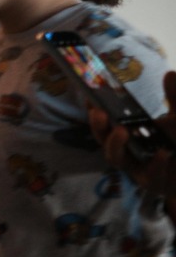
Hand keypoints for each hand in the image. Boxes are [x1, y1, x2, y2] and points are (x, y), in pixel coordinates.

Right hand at [90, 70, 175, 197]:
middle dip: (98, 126)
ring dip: (114, 145)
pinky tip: (162, 154)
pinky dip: (155, 165)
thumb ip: (175, 97)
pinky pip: (150, 176)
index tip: (89, 95)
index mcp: (129, 132)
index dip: (94, 108)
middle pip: (103, 139)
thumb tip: (169, 73)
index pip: (105, 120)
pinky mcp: (153, 183)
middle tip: (98, 112)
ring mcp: (138, 168)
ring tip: (121, 131)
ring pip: (117, 159)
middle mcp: (127, 150)